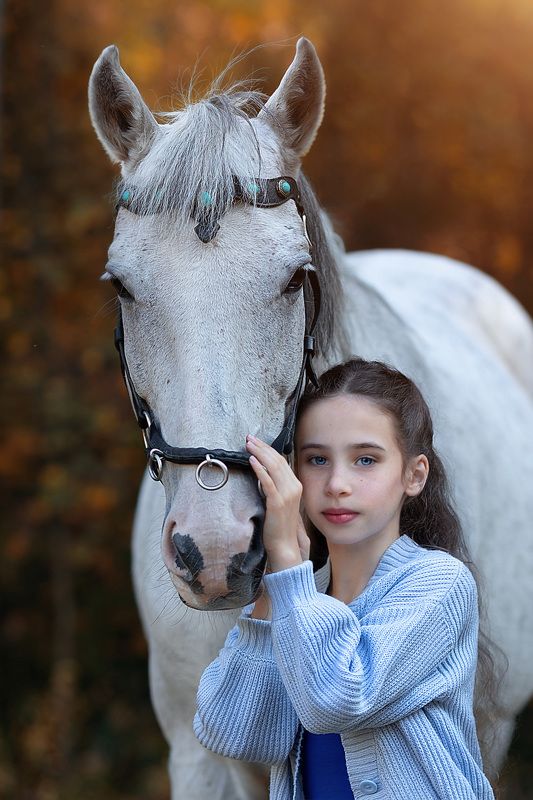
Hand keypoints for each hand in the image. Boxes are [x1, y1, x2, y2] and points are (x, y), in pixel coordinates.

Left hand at [246, 434, 303, 572]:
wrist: (285, 545)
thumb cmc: (280, 526)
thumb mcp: (281, 502)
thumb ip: (276, 487)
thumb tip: (265, 474)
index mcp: (295, 486)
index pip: (282, 461)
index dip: (268, 449)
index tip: (256, 442)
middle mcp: (294, 487)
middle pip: (277, 460)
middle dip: (262, 447)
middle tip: (249, 438)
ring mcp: (287, 495)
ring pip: (273, 467)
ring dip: (259, 453)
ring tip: (248, 445)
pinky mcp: (277, 503)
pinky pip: (267, 482)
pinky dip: (260, 469)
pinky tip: (252, 461)